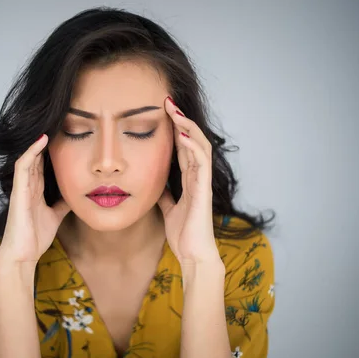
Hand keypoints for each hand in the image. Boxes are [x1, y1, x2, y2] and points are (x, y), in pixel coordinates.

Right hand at [0, 134, 70, 264]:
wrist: (23, 256)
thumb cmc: (34, 237)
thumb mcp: (55, 216)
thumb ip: (62, 205)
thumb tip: (75, 196)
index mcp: (35, 192)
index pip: (42, 166)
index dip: (50, 152)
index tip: (62, 137)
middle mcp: (27, 187)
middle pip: (36, 159)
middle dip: (44, 144)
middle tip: (56, 125)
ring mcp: (22, 188)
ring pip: (28, 159)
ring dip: (37, 144)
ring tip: (49, 127)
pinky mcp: (18, 192)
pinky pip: (23, 167)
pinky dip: (31, 153)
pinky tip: (40, 142)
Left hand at [157, 97, 221, 266]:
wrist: (193, 255)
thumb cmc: (184, 235)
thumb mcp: (168, 209)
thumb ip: (165, 195)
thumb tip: (155, 186)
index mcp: (189, 179)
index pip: (182, 147)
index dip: (174, 129)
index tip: (162, 112)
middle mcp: (197, 177)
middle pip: (192, 140)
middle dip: (181, 120)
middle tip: (168, 101)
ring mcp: (202, 182)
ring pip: (199, 146)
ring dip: (188, 127)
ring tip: (175, 111)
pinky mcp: (204, 190)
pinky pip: (200, 163)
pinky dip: (192, 148)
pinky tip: (181, 136)